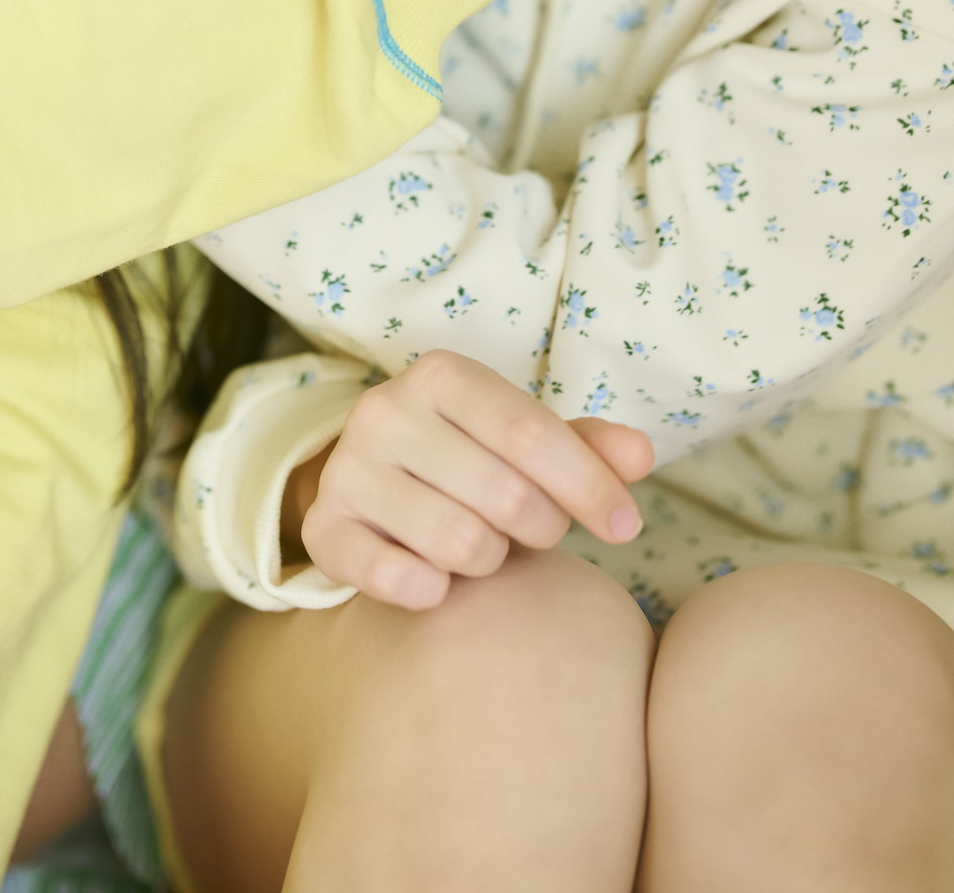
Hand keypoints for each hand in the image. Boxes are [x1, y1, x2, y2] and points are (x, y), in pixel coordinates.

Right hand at [293, 350, 654, 609]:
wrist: (371, 481)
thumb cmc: (469, 458)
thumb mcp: (524, 439)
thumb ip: (585, 446)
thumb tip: (641, 455)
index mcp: (441, 375)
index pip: (532, 433)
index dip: (590, 486)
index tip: (627, 527)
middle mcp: (385, 411)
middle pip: (506, 496)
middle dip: (540, 528)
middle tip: (531, 529)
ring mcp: (347, 469)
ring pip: (462, 544)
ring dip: (490, 560)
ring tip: (481, 542)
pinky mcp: (324, 528)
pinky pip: (399, 580)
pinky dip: (433, 590)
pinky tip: (435, 577)